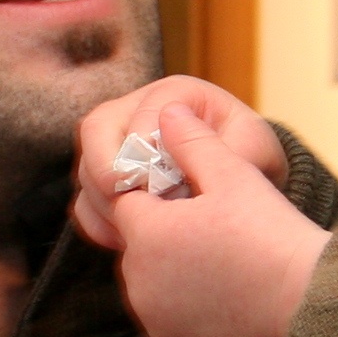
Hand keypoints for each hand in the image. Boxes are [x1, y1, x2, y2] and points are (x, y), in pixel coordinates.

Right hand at [69, 75, 288, 249]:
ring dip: (104, 200)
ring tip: (134, 226)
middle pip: (96, 128)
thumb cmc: (251, 162)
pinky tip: (126, 240)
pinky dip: (99, 223)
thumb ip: (219, 144)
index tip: (159, 179)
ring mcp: (117, 146)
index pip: (143, 109)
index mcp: (177, 96)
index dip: (143, 143)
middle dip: (106, 167)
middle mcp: (138, 111)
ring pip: (85, 167)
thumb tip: (174, 133)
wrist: (247, 193)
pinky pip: (84, 201)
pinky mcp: (107, 182)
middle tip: (126, 197)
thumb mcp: (253, 151)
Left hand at [103, 115, 328, 336]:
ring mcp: (156, 319)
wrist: (308, 305)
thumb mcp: (234, 175)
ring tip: (220, 259)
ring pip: (153, 282)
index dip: (156, 191)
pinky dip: (187, 307)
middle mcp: (139, 280)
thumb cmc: (272, 234)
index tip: (192, 193)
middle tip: (214, 228)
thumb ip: (192, 141)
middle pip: (139, 243)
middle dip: (165, 232)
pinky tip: (223, 294)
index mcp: (147, 232)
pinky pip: (170, 318)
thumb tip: (166, 111)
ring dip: (173, 270)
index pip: (128, 200)